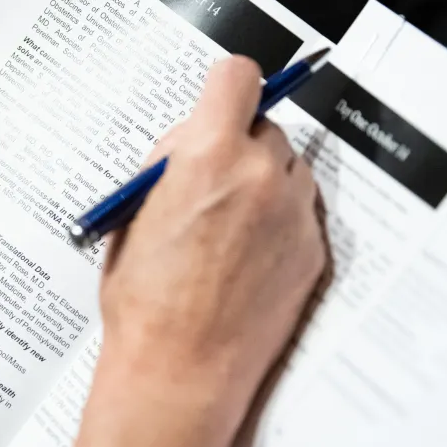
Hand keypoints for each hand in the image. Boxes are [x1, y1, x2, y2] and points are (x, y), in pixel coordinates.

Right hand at [65, 56, 325, 446]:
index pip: (237, 76)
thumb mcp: (134, 211)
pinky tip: (247, 255)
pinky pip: (300, 210)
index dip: (224, 85)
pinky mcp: (313, 249)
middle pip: (265, 124)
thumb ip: (169, 163)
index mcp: (208, 154)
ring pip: (289, 166)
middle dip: (238, 142)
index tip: (218, 102)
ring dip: (264, 177)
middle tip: (210, 180)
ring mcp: (294, 213)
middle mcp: (260, 174)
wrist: (180, 370)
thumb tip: (191, 141)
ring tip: (229, 221)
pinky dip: (279, 219)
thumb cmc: (144, 299)